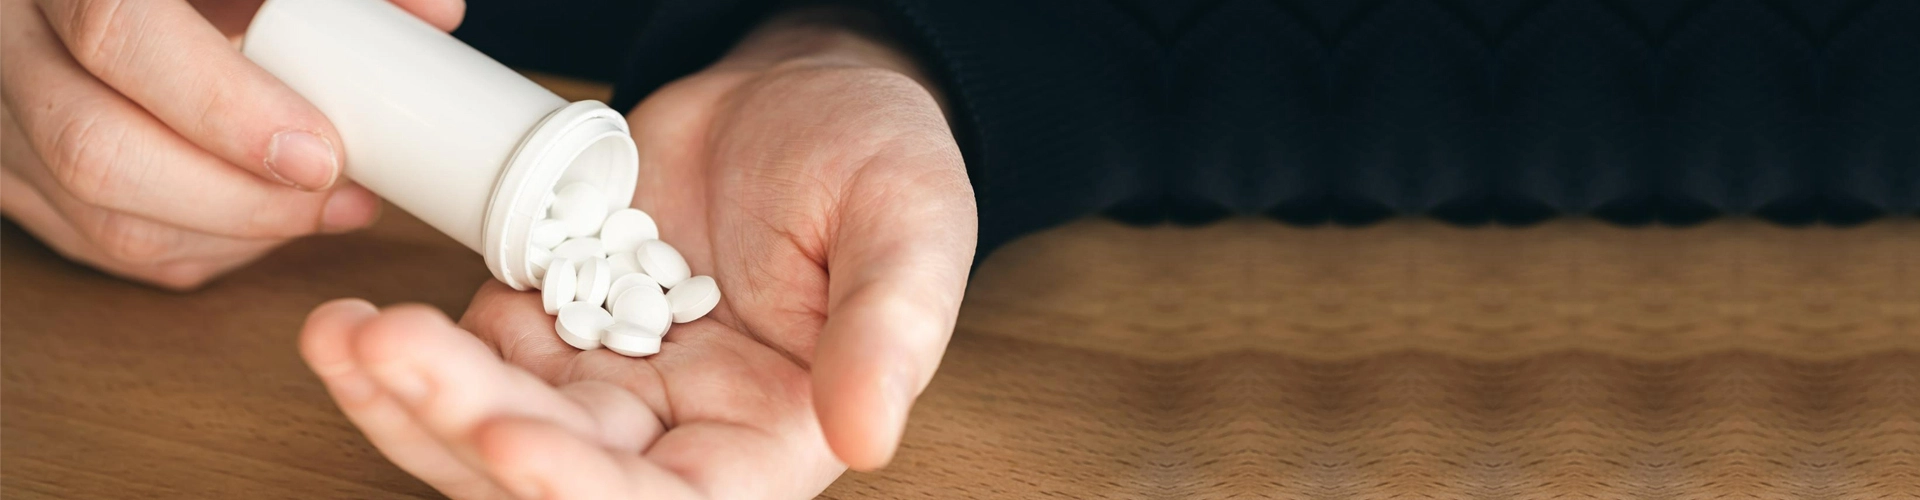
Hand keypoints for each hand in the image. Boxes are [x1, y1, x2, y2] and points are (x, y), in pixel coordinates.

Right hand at [0, 0, 463, 288]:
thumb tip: (437, 14)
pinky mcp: (10, 177)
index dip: (224, 109)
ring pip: (97, 217)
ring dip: (230, 234)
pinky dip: (196, 247)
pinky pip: (96, 243)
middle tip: (337, 195)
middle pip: (99, 151)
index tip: (321, 153)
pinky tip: (268, 225)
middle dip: (239, 198)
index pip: (120, 38)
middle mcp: (10, 48)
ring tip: (324, 210)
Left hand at [300, 8, 977, 499]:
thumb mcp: (911, 230)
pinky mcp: (551, 328)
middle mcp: (680, 435)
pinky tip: (347, 326)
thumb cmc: (880, 159)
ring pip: (492, 428)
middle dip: (468, 425)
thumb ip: (891, 331)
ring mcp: (607, 384)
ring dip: (413, 400)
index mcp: (769, 439)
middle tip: (396, 351)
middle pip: (557, 474)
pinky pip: (468, 360)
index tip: (515, 442)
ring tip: (344, 340)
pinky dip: (401, 355)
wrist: (805, 88)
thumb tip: (868, 437)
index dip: (588, 494)